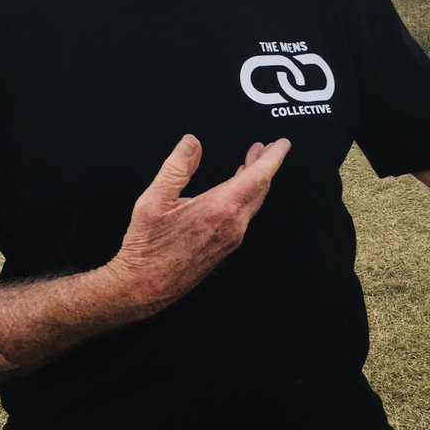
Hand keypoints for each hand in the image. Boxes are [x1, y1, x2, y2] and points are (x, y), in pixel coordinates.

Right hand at [104, 134, 290, 315]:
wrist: (146, 286)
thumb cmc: (147, 247)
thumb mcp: (154, 200)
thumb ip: (176, 167)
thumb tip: (191, 143)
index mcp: (220, 208)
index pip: (259, 176)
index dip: (274, 157)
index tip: (283, 144)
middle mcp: (233, 225)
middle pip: (260, 189)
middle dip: (266, 165)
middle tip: (266, 148)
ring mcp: (232, 238)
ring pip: (253, 203)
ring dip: (255, 181)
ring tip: (251, 164)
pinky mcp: (226, 248)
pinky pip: (244, 216)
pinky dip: (246, 197)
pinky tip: (235, 192)